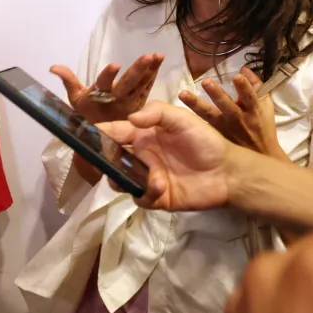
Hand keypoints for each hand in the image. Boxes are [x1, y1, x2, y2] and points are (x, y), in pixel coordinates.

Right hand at [51, 53, 163, 123]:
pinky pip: (147, 88)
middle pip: (127, 84)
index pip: (103, 85)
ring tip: (157, 55)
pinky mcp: (138, 103)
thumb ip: (68, 80)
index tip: (115, 65)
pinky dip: (153, 75)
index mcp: (99, 97)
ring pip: (140, 85)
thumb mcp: (75, 98)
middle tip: (147, 57)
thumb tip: (53, 67)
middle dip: (137, 70)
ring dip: (149, 70)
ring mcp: (129, 103)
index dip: (108, 75)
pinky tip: (158, 62)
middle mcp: (116, 100)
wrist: (100, 137)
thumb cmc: (87, 114)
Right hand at [97, 100, 231, 210]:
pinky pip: (140, 199)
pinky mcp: (156, 198)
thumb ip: (157, 113)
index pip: (115, 132)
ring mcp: (147, 178)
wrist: (228, 171)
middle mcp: (141, 156)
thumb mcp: (182, 119)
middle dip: (103, 161)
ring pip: (120, 181)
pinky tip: (160, 187)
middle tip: (102, 162)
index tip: (84, 136)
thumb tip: (130, 119)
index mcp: (143, 135)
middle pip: (111, 159)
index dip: (99, 133)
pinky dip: (145, 194)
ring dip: (122, 179)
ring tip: (132, 178)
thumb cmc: (205, 141)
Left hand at [179, 67, 286, 160]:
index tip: (237, 76)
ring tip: (183, 94)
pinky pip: (202, 126)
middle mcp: (238, 119)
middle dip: (217, 94)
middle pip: (227, 106)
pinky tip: (176, 114)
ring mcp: (225, 128)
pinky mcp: (214, 136)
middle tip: (206, 82)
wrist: (261, 155)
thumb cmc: (262, 126)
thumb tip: (243, 68)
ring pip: (209, 116)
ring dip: (195, 105)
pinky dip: (190, 120)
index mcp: (253, 110)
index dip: (244, 87)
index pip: (250, 97)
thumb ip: (256, 85)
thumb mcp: (264, 105)